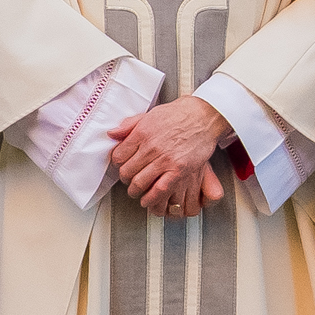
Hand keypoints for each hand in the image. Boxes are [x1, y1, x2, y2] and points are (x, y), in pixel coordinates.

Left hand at [107, 96, 232, 219]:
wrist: (203, 115)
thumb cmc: (179, 114)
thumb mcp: (150, 114)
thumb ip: (129, 125)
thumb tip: (112, 134)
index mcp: (142, 133)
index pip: (118, 156)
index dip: (117, 164)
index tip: (121, 166)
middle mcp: (151, 147)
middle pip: (127, 171)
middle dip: (125, 178)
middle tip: (128, 179)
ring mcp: (165, 159)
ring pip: (139, 182)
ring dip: (135, 190)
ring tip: (137, 191)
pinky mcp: (179, 170)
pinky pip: (159, 189)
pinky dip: (151, 198)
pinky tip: (148, 199)